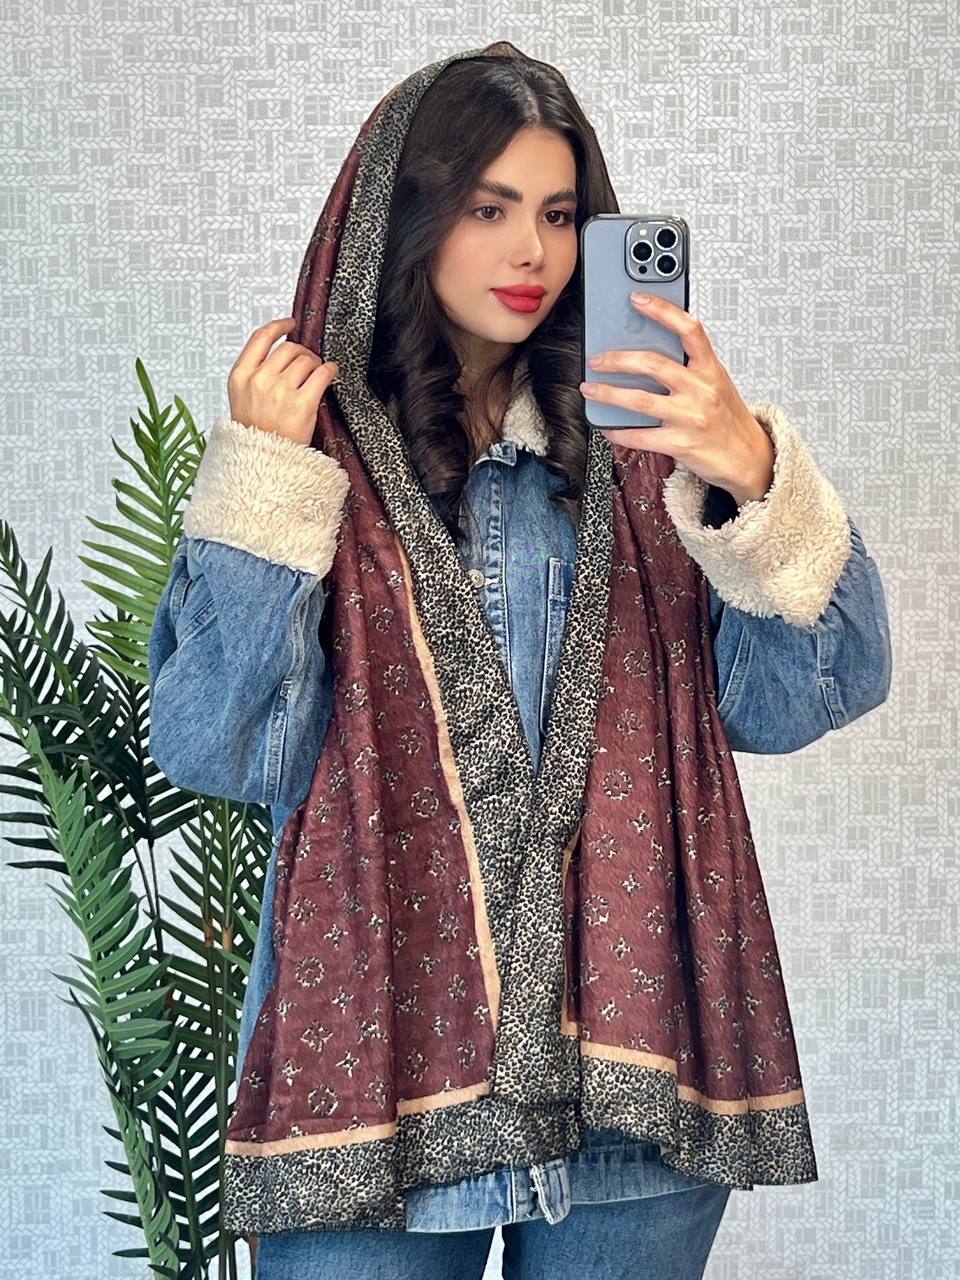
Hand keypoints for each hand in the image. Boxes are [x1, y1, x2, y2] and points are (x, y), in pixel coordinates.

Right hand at [227, 317, 339, 446]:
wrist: (262, 464)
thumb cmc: (254, 434)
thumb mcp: (241, 399)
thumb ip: (255, 374)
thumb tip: (282, 352)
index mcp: (240, 377)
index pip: (260, 338)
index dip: (278, 326)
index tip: (290, 324)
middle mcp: (259, 380)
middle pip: (289, 348)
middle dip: (303, 353)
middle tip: (309, 364)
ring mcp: (280, 392)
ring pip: (307, 360)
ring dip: (316, 364)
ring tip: (316, 375)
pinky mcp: (302, 404)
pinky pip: (322, 374)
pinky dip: (330, 370)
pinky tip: (331, 374)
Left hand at [580, 293, 774, 506]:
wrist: (748, 458)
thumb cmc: (728, 419)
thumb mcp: (717, 384)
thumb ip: (690, 367)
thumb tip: (647, 353)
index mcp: (711, 369)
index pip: (689, 330)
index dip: (663, 310)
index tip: (638, 299)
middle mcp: (702, 390)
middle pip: (654, 365)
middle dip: (618, 359)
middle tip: (597, 359)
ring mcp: (691, 418)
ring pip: (640, 401)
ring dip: (608, 393)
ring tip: (590, 389)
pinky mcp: (680, 444)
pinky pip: (640, 437)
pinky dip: (618, 431)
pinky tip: (607, 426)